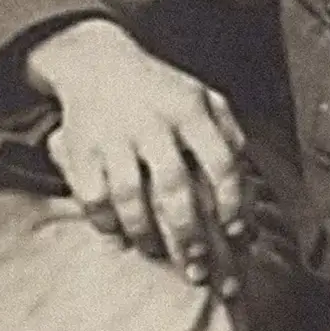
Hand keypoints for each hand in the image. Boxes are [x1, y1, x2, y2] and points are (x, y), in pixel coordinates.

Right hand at [28, 18, 249, 293]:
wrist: (96, 62)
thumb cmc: (162, 90)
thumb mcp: (203, 97)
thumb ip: (229, 133)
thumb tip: (249, 181)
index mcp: (190, 109)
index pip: (220, 162)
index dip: (233, 203)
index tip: (238, 234)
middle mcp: (153, 122)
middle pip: (174, 189)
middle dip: (189, 235)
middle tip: (198, 268)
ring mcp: (114, 137)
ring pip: (129, 198)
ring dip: (145, 235)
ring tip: (157, 252)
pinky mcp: (81, 151)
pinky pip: (93, 198)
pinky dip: (107, 223)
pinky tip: (120, 234)